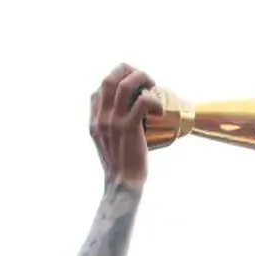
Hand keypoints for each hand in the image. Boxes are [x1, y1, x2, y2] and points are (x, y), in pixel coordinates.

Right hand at [91, 64, 161, 186]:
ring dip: (142, 79)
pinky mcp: (129, 127)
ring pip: (125, 84)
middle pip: (110, 78)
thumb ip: (110, 129)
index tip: (133, 88)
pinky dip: (154, 99)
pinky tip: (159, 109)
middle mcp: (101, 117)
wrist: (123, 184)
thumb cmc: (121, 167)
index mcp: (94, 121)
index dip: (118, 81)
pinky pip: (143, 101)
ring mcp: (113, 121)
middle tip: (146, 81)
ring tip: (153, 88)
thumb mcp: (107, 144)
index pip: (99, 89)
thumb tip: (127, 117)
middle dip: (130, 71)